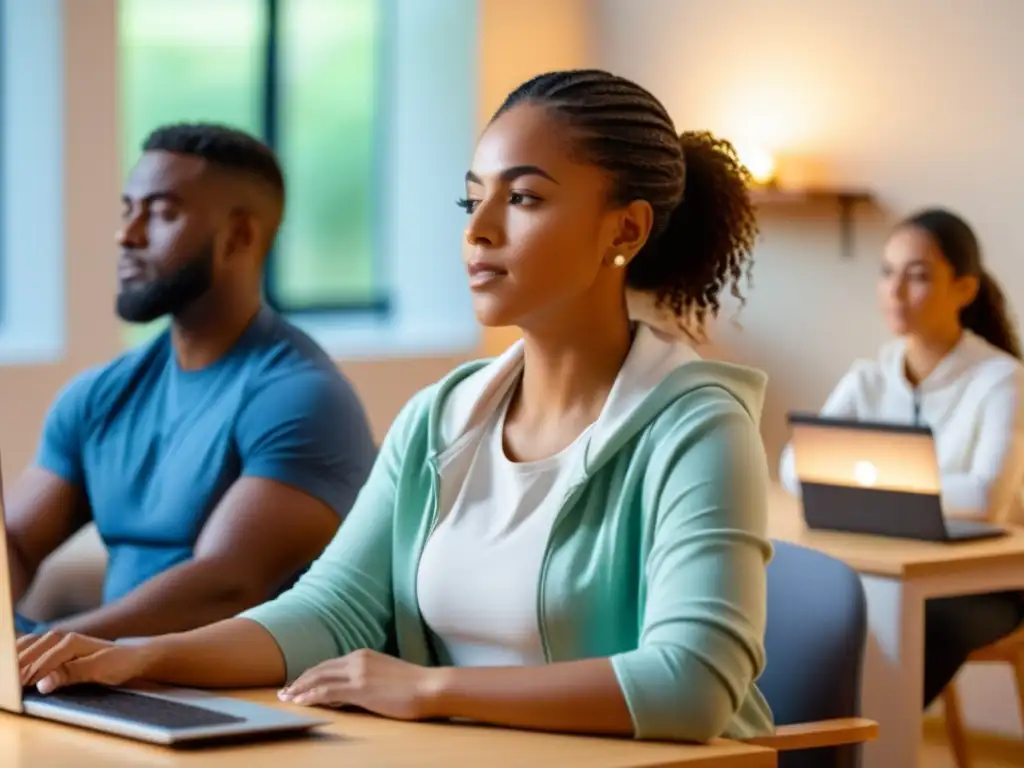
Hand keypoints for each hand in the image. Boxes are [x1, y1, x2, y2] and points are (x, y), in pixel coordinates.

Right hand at [17, 631, 151, 692]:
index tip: (15, 690)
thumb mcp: (99, 670)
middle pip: (31, 650)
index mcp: (72, 642)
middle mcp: (63, 637)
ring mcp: (59, 640)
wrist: (133, 656)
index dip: (28, 676)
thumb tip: (42, 683)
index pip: (43, 660)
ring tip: (7, 678)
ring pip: (29, 646)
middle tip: (6, 687)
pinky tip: (12, 662)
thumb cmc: (119, 664)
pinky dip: (20, 652)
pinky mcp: (57, 646)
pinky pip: (32, 646)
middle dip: (16, 667)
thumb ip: (71, 674)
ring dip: (15, 659)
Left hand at [278, 649, 444, 720]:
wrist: (430, 687)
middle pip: (319, 669)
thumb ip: (364, 680)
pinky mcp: (360, 688)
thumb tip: (345, 694)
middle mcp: (357, 659)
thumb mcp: (384, 677)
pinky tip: (300, 702)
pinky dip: (310, 696)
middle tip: (284, 692)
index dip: (310, 674)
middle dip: (299, 681)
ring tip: (286, 698)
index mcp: (363, 655)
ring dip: (299, 689)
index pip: (329, 664)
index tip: (297, 684)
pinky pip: (327, 691)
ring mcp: (358, 673)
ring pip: (319, 678)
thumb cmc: (414, 686)